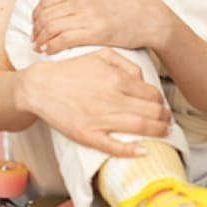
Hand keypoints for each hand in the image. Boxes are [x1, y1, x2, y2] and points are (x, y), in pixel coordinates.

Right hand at [18, 51, 173, 158]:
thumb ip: (124, 63)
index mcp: (114, 79)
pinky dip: (133, 151)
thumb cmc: (69, 71)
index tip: (162, 105)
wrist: (39, 86)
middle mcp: (111, 98)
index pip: (151, 94)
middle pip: (151, 112)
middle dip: (164, 118)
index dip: (161, 101)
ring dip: (158, 132)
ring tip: (163, 132)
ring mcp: (100, 119)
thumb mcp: (97, 55)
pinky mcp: (89, 134)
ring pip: (141, 129)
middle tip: (167, 120)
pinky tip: (143, 150)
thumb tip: (143, 79)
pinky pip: (116, 147)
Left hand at [32, 0, 173, 56]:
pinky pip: (66, 39)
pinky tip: (48, 51)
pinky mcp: (96, 33)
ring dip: (41, 38)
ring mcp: (88, 16)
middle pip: (46, 14)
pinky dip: (53, 45)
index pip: (46, 0)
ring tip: (38, 46)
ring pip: (53, 27)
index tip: (34, 23)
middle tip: (33, 37)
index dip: (36, 14)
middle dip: (35, 28)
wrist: (149, 17)